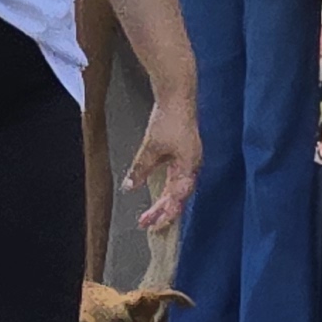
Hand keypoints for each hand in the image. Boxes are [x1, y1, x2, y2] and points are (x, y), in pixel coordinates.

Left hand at [126, 92, 200, 235]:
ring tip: (153, 214)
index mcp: (188, 168)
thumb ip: (141, 169)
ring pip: (178, 189)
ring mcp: (188, 160)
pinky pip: (176, 178)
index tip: (150, 224)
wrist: (178, 96)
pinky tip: (159, 193)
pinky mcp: (184, 153)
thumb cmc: (171, 119)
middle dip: (163, 212)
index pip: (176, 199)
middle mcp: (191, 167)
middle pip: (178, 197)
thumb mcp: (151, 147)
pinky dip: (167, 189)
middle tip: (147, 224)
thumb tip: (131, 186)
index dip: (164, 213)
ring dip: (165, 203)